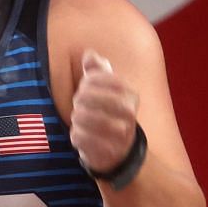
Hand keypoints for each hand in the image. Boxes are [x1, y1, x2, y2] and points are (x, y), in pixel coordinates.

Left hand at [69, 50, 139, 175]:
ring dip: (77, 117)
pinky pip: (80, 137)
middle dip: (81, 98)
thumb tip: (89, 54)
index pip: (103, 78)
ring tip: (78, 117)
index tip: (85, 86)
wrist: (121, 151)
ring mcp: (119, 135)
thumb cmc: (109, 113)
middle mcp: (129, 115)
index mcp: (131, 95)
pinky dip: (76, 134)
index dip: (89, 80)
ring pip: (84, 117)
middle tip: (79, 102)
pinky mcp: (106, 152)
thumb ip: (98, 70)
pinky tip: (80, 133)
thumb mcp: (107, 90)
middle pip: (91, 96)